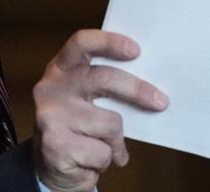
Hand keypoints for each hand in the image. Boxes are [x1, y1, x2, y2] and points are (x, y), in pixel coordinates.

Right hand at [32, 30, 167, 191]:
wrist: (48, 168)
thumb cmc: (77, 127)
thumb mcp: (84, 98)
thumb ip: (104, 86)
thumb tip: (149, 86)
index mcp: (60, 68)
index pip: (81, 43)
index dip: (109, 42)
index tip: (136, 50)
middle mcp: (51, 88)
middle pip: (105, 79)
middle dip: (138, 90)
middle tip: (161, 102)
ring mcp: (50, 116)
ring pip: (110, 124)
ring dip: (116, 142)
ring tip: (105, 148)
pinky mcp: (56, 146)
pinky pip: (102, 153)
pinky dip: (105, 161)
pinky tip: (90, 162)